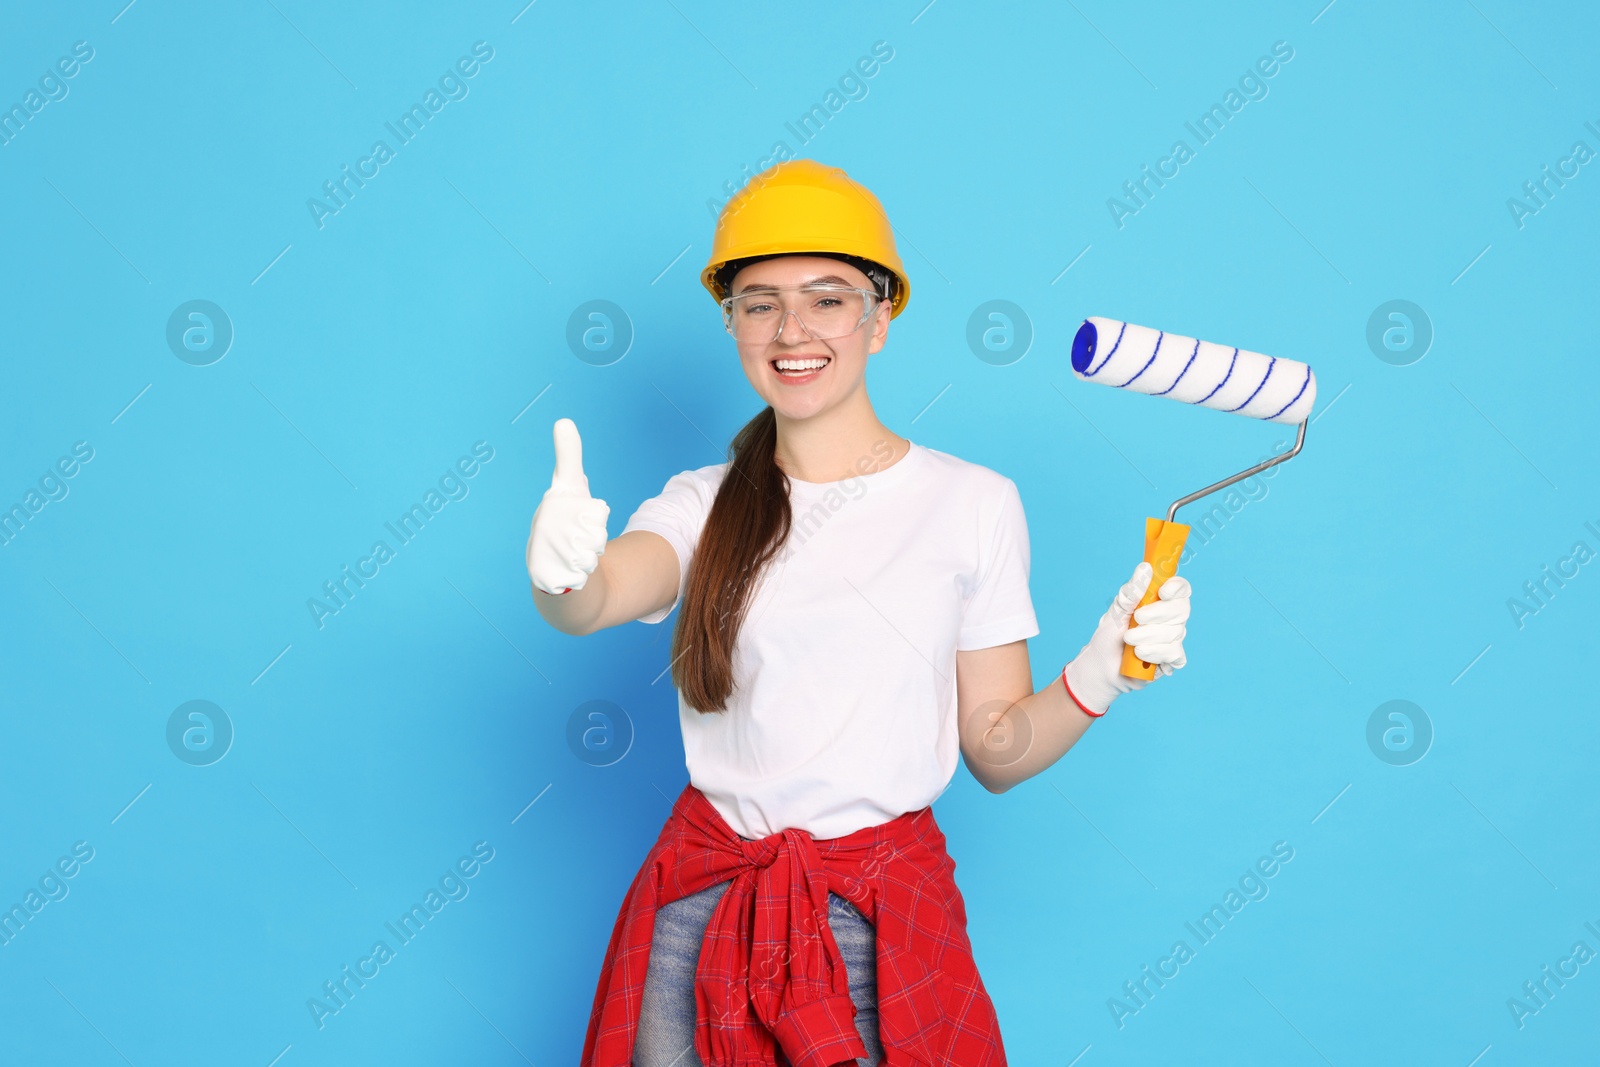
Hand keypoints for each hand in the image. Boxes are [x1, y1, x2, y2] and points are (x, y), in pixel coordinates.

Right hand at [526, 418, 609, 594]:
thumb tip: (563, 421)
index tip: (564, 423)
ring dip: (592, 553)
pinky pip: (586, 569)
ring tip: (574, 551)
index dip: (569, 452)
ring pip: (596, 545)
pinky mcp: (547, 572)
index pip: (570, 475)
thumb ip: (568, 457)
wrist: (551, 567)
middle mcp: (545, 517)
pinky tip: (570, 569)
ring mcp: (545, 544)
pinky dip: (583, 573)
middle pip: (599, 520)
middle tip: (579, 535)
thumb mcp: (570, 488)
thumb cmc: (564, 521)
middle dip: (597, 534)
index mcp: (555, 497)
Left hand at [1062, 562, 1191, 714]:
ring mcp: (1174, 639)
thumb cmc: (1110, 635)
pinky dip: (1154, 653)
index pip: (1181, 589)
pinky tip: (1139, 654)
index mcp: (1160, 602)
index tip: (1162, 592)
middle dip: (1156, 614)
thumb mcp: (1117, 610)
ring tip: (1129, 640)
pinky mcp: (1172, 659)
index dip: (1176, 588)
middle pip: (1181, 609)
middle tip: (1136, 619)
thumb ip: (1132, 591)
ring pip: (1174, 632)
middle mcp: (1172, 619)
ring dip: (1147, 636)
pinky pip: (1173, 653)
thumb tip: (1145, 568)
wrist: (1101, 666)